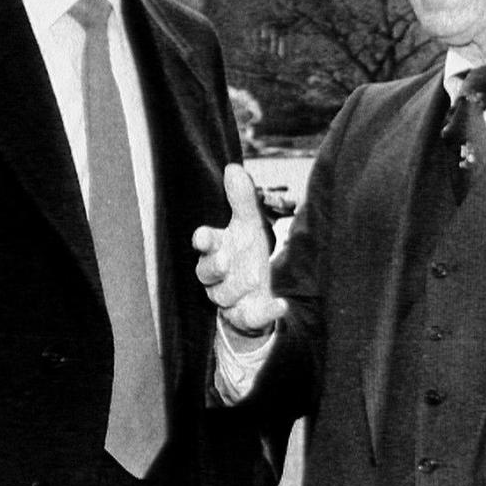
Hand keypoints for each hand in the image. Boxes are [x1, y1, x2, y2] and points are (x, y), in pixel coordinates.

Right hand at [192, 164, 286, 335]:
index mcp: (217, 250)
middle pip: (206, 273)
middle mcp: (217, 276)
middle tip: (225, 260)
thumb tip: (233, 168)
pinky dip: (267, 312)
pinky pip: (252, 317)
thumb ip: (241, 199)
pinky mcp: (245, 316)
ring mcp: (230, 297)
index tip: (203, 235)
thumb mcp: (248, 223)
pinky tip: (282, 304)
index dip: (204, 241)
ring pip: (223, 296)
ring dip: (237, 287)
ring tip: (254, 278)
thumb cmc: (246, 251)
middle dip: (215, 267)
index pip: (204, 245)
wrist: (256, 292)